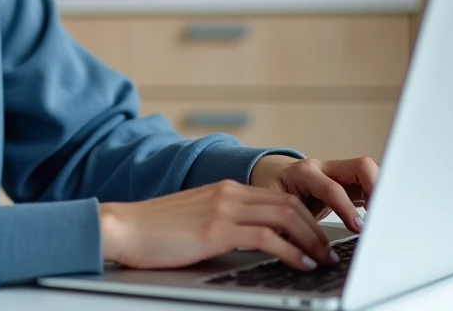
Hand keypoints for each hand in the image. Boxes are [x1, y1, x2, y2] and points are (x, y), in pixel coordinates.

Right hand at [99, 180, 339, 272]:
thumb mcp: (197, 220)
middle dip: (317, 228)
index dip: (307, 216)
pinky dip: (291, 251)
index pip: (279, 197)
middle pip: (289, 204)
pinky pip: (267, 238)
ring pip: (285, 217)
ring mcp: (223, 208)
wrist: (122, 227)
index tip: (320, 237)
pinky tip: (301, 264)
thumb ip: (225, 223)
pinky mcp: (216, 229)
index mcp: (226, 189)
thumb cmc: (154, 231)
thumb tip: (253, 243)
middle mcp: (229, 192)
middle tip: (331, 252)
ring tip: (323, 260)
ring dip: (311, 240)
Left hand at [249, 154, 378, 234]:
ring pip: (368, 170)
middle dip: (375, 188)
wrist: (271, 173)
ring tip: (384, 215)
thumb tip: (299, 253)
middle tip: (380, 215)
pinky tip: (380, 212)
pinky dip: (378, 194)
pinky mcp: (347, 180)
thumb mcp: (273, 208)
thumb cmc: (272, 190)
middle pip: (359, 166)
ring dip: (380, 190)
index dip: (346, 208)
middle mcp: (325, 167)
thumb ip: (287, 227)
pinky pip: (368, 180)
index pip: (332, 188)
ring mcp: (338, 171)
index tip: (358, 228)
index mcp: (304, 173)